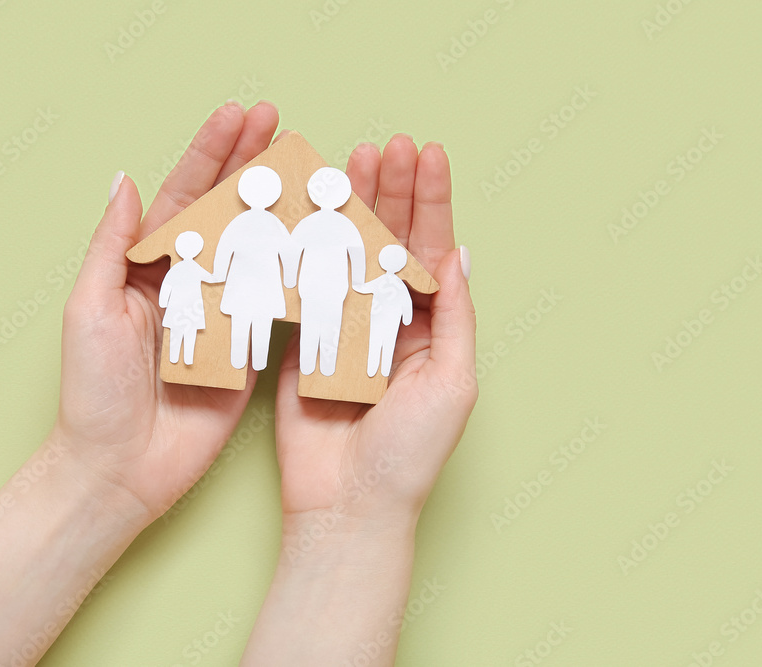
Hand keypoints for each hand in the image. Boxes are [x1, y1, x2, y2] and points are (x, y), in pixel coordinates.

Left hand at [53, 101, 280, 520]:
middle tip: (281, 124)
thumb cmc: (94, 390)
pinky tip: (322, 237)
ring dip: (283, 207)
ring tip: (312, 168)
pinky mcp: (247, 348)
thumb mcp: (90, 308)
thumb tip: (126, 179)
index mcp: (147, 266)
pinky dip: (299, 269)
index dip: (212, 153)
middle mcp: (187, 282)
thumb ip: (113, 245)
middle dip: (253, 165)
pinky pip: (276, 302)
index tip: (240, 115)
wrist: (121, 467)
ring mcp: (220, 313)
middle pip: (226, 211)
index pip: (184, 195)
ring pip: (258, 248)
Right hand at [275, 135, 476, 527]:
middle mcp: (388, 322)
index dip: (429, 201)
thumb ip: (454, 315)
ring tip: (350, 162)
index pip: (431, 250)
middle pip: (388, 242)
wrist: (347, 504)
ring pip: (346, 255)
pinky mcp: (303, 343)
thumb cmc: (409, 452)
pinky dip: (304, 248)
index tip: (425, 154)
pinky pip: (304, 288)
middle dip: (389, 191)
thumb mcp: (453, 381)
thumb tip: (458, 254)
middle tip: (385, 145)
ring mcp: (343, 329)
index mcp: (430, 328)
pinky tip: (306, 211)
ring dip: (348, 208)